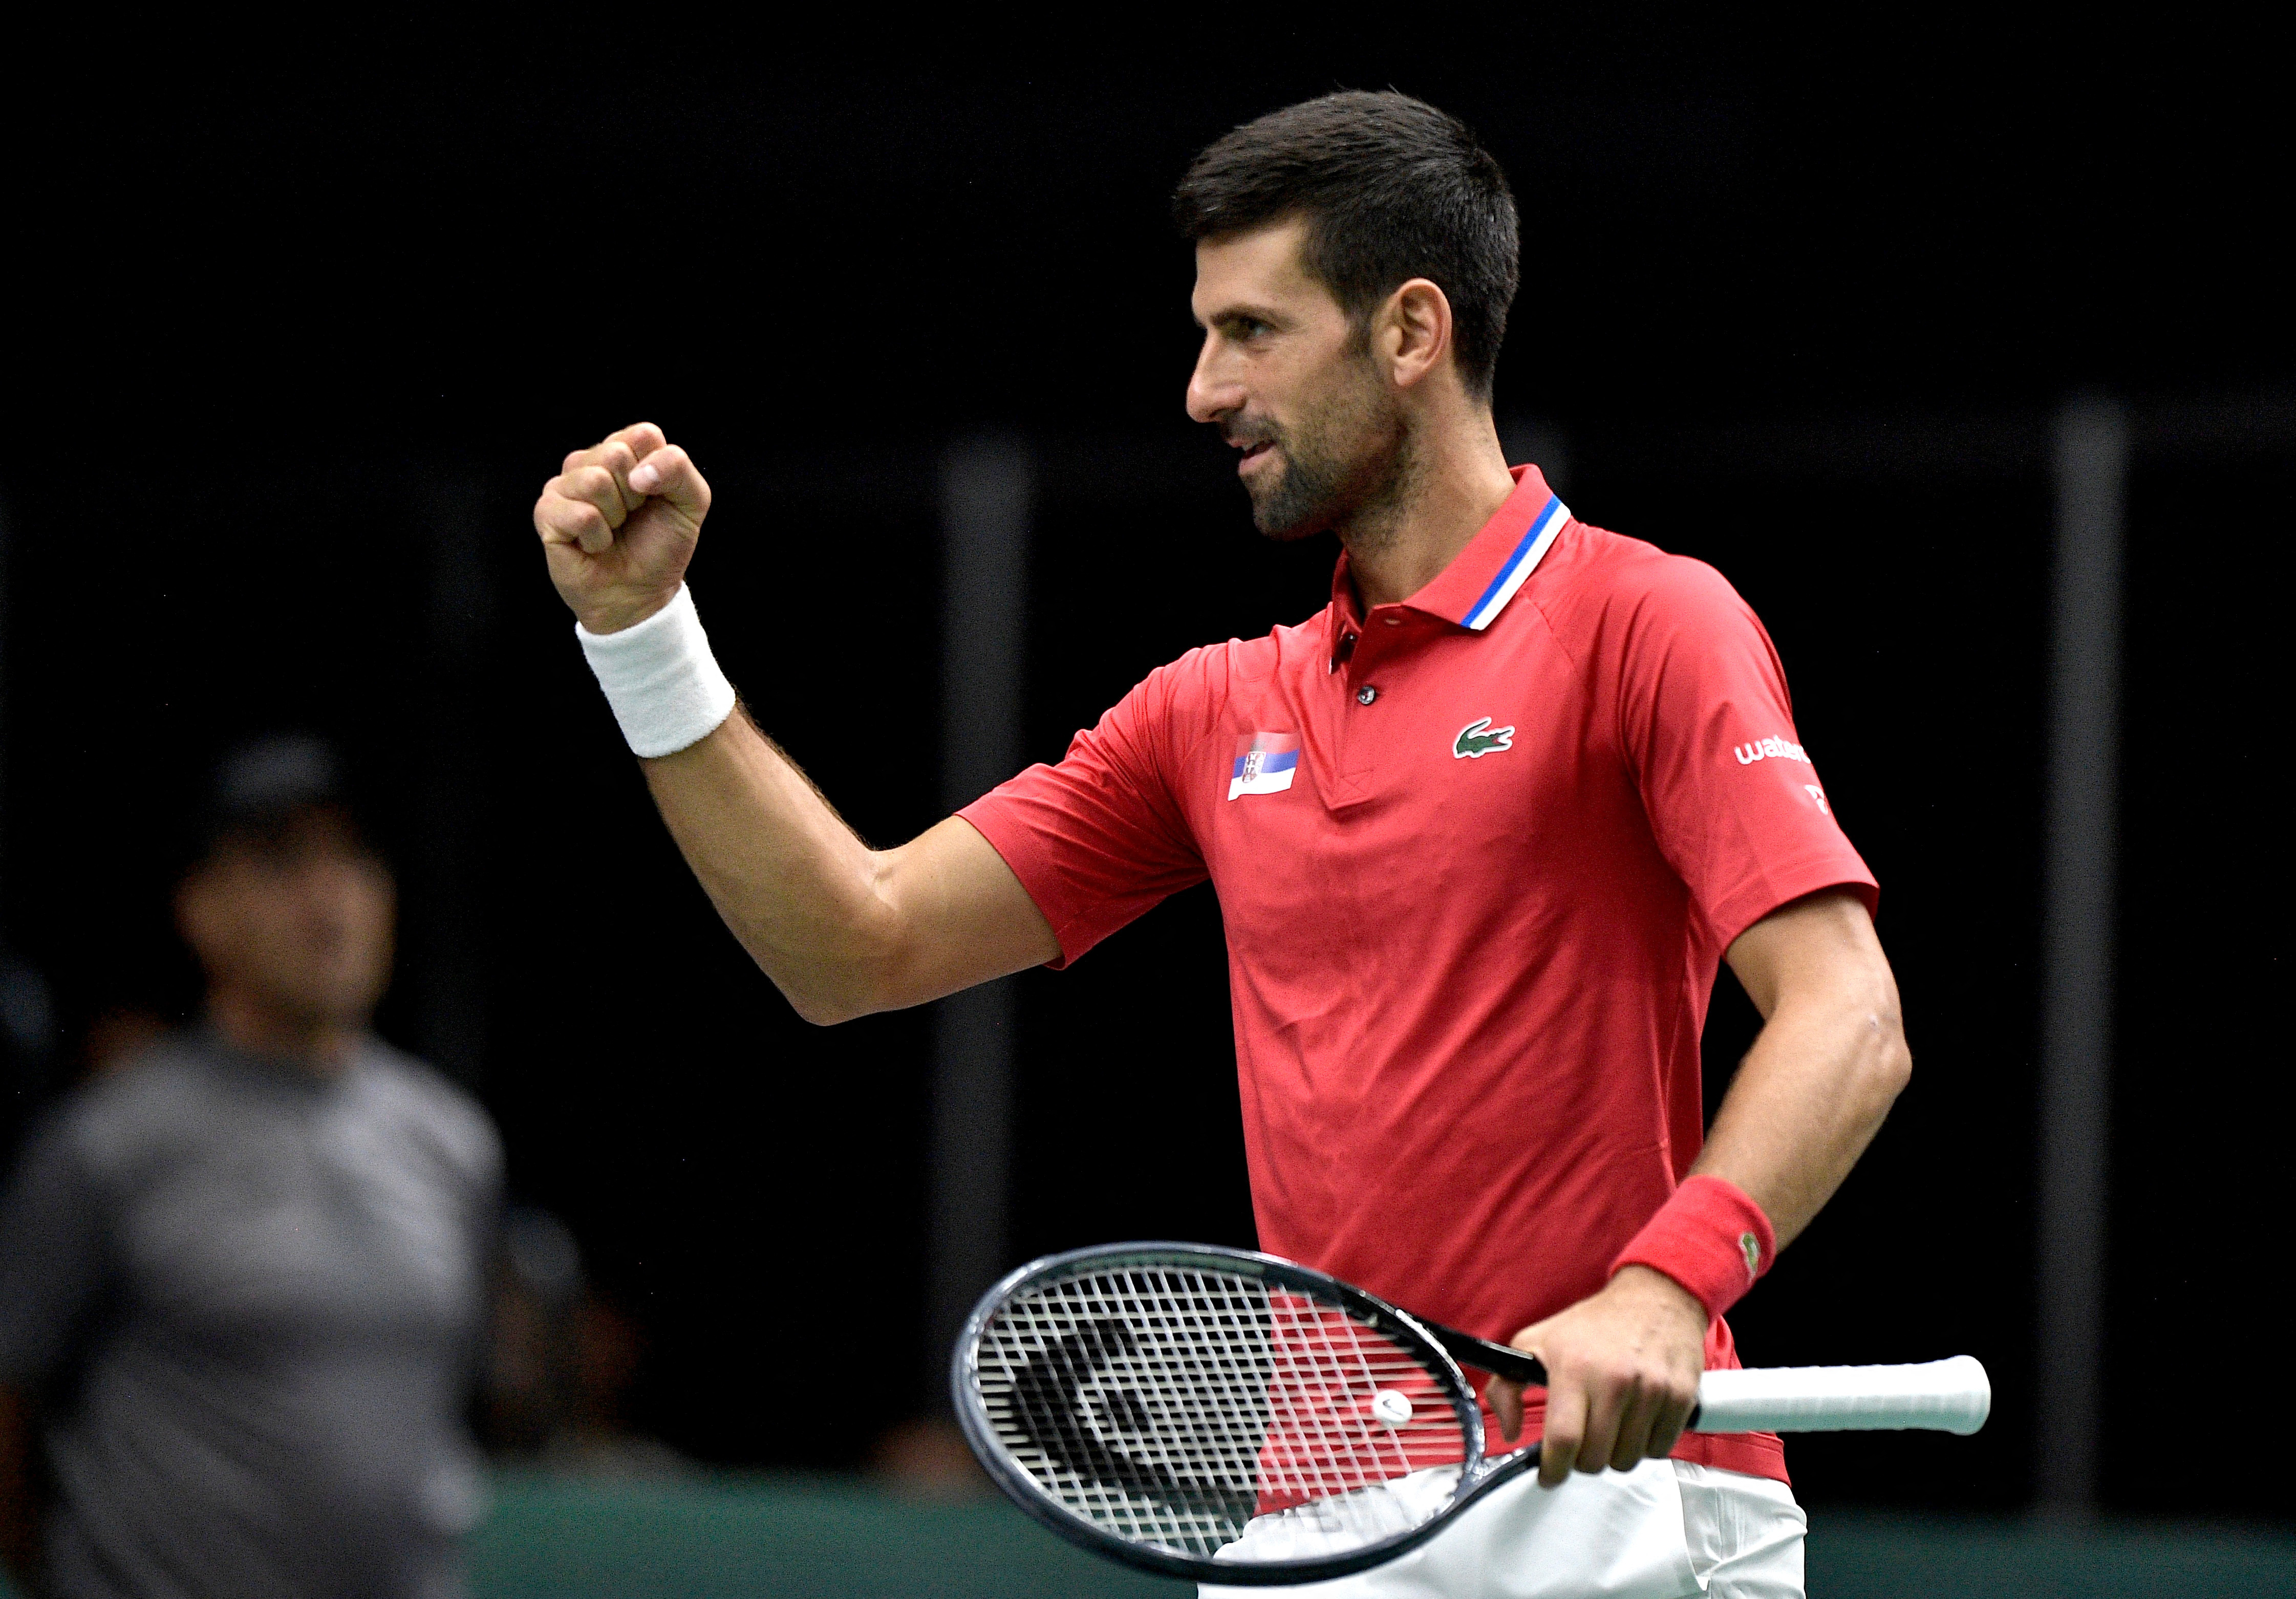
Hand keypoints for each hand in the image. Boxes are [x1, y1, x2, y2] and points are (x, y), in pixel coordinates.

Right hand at [533, 422, 711, 633]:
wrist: (640, 593)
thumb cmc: (660, 546)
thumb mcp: (691, 504)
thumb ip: (679, 469)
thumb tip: (638, 473)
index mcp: (625, 451)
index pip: (643, 434)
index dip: (657, 471)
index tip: (655, 497)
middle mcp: (591, 461)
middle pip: (616, 455)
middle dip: (635, 496)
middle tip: (631, 518)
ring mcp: (564, 485)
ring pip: (594, 481)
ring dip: (615, 517)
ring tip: (612, 531)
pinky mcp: (547, 513)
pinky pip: (581, 514)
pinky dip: (598, 538)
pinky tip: (595, 545)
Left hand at [1488, 1266, 1706, 1486]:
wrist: (1654, 1298)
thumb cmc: (1591, 1326)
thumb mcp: (1536, 1341)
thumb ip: (1507, 1386)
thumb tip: (1509, 1432)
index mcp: (1574, 1368)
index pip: (1563, 1439)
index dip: (1553, 1469)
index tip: (1549, 1476)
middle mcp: (1614, 1380)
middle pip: (1596, 1458)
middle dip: (1583, 1461)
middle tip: (1582, 1444)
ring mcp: (1651, 1390)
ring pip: (1627, 1460)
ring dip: (1614, 1455)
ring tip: (1610, 1429)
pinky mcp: (1681, 1397)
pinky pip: (1659, 1451)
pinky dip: (1646, 1446)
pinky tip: (1637, 1422)